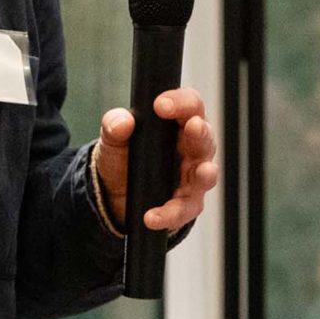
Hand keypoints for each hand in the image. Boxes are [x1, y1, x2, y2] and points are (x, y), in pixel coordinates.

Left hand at [92, 88, 217, 234]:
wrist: (114, 191)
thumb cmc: (124, 155)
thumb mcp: (114, 138)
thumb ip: (114, 125)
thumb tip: (122, 122)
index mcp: (179, 124)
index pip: (190, 105)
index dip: (181, 101)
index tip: (161, 104)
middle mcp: (192, 149)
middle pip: (205, 138)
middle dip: (201, 132)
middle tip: (194, 126)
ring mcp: (192, 177)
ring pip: (206, 175)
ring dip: (205, 173)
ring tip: (202, 172)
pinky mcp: (186, 204)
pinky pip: (184, 209)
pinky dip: (169, 214)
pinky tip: (152, 216)